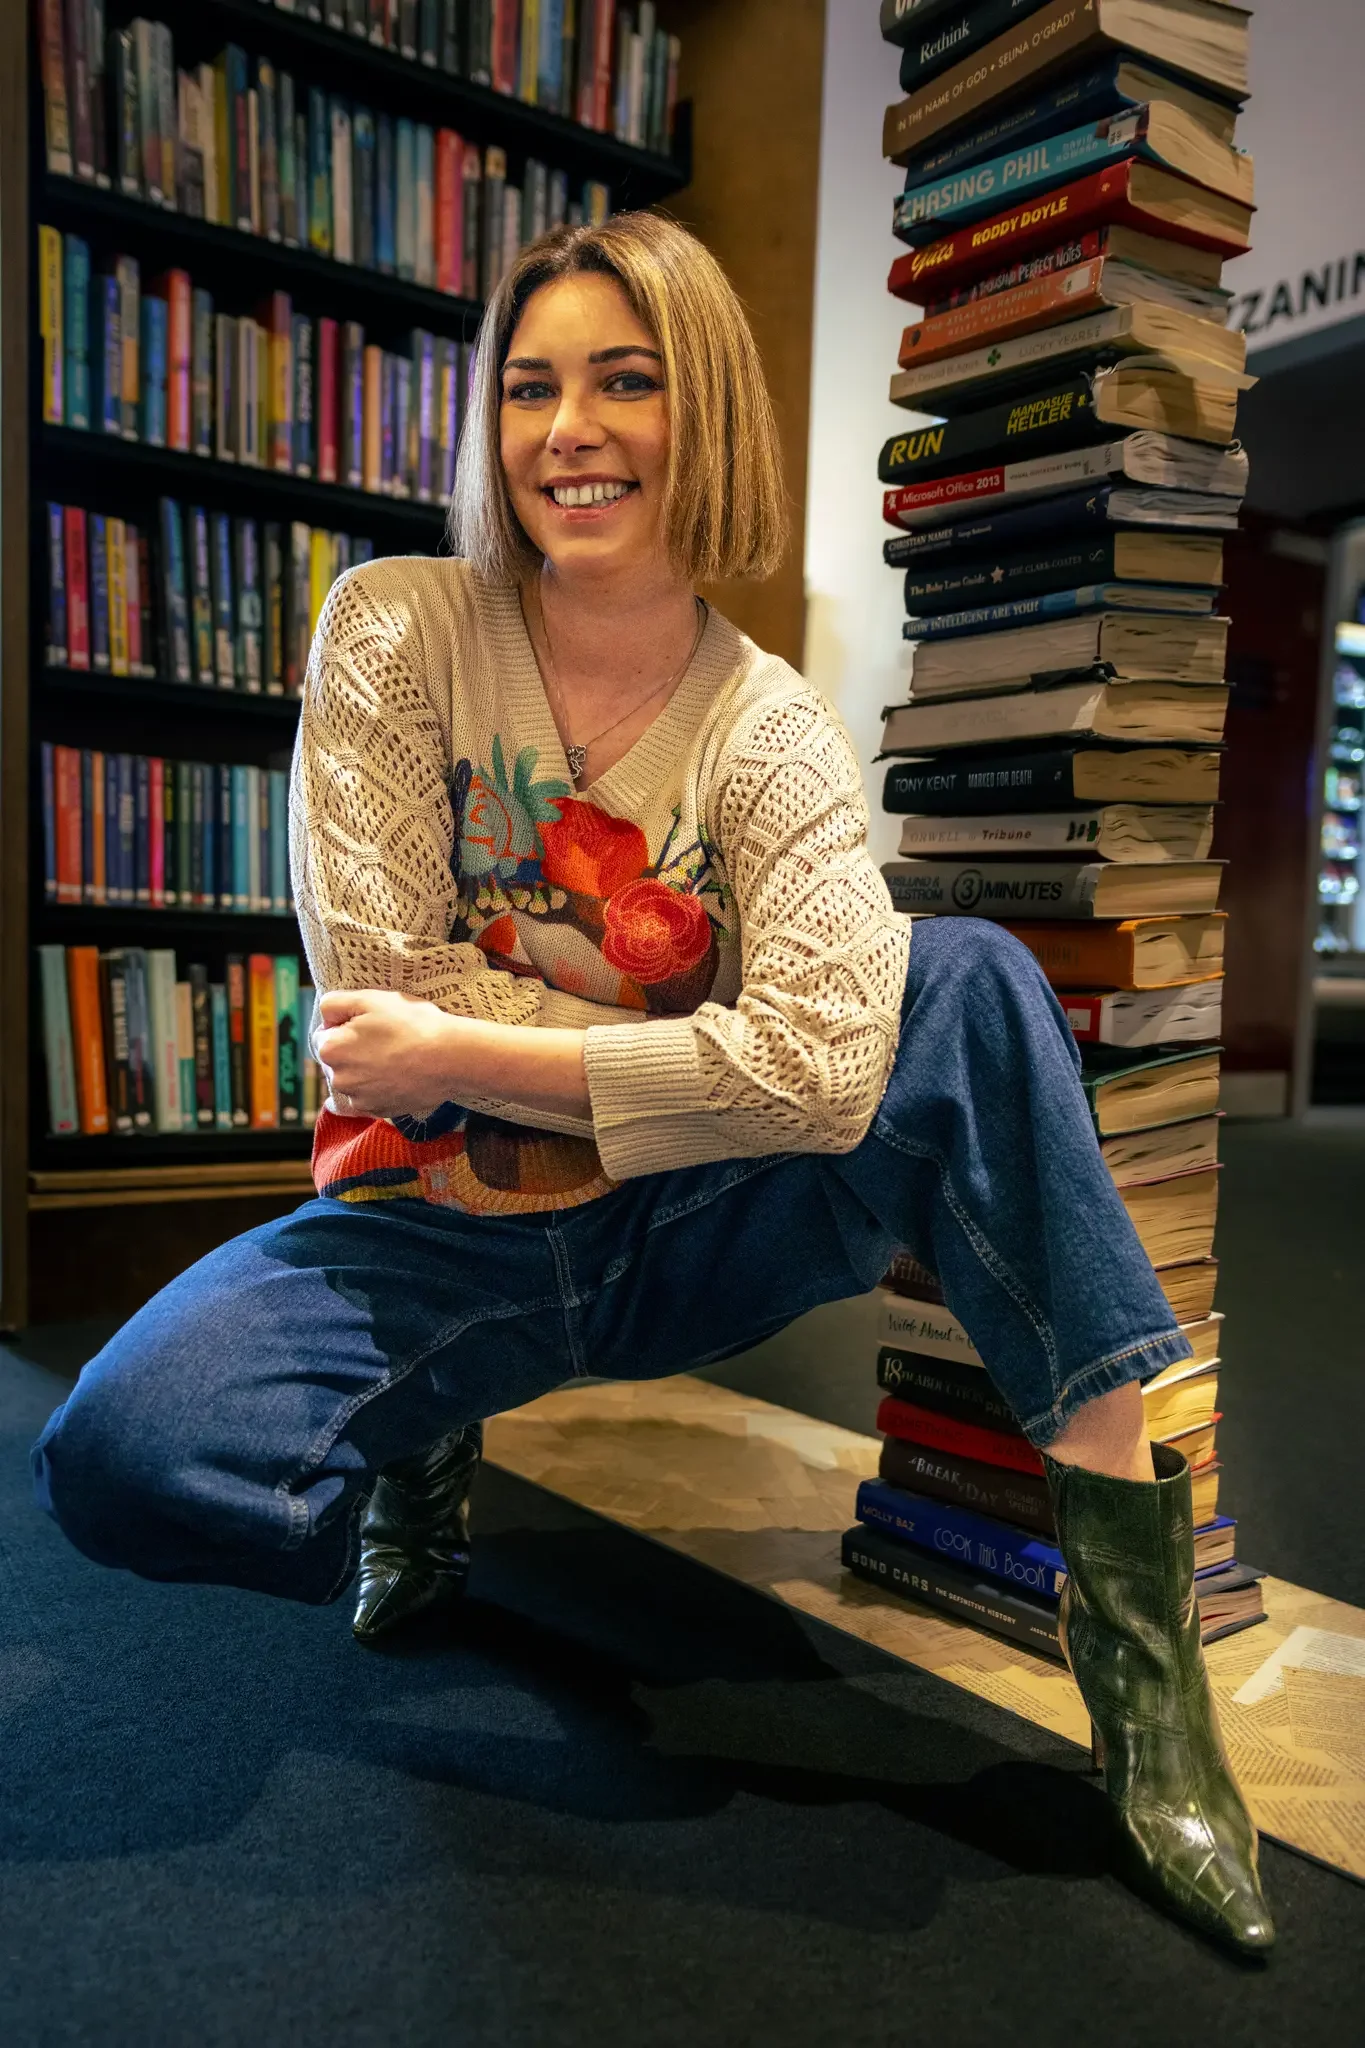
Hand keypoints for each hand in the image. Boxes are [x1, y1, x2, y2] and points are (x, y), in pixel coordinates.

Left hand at [314, 990, 466, 1119]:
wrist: (449, 1058)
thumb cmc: (411, 1024)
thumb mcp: (370, 999)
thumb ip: (335, 1003)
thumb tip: (325, 1017)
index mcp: (331, 1049)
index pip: (323, 1034)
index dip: (345, 1024)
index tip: (370, 1023)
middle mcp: (338, 1079)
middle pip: (338, 1059)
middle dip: (353, 1049)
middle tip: (385, 1038)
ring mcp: (359, 1099)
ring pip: (353, 1078)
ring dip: (365, 1069)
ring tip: (395, 1056)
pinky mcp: (378, 1111)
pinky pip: (370, 1096)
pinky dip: (380, 1086)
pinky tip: (399, 1074)